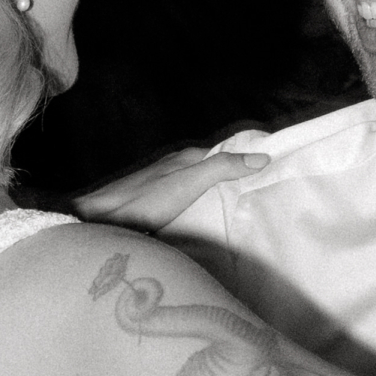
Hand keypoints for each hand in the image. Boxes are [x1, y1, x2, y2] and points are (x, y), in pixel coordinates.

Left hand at [74, 143, 271, 232]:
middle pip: (214, 169)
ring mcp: (165, 186)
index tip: (275, 169)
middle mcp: (176, 167)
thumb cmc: (144, 202)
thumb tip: (262, 156)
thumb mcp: (186, 183)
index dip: (248, 159)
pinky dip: (203, 207)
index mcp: (186, 159)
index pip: (226, 153)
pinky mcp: (157, 206)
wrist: (100, 222)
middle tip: (266, 193)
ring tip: (245, 208)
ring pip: (201, 186)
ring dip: (219, 194)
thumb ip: (220, 169)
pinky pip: (189, 202)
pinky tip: (210, 220)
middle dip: (236, 177)